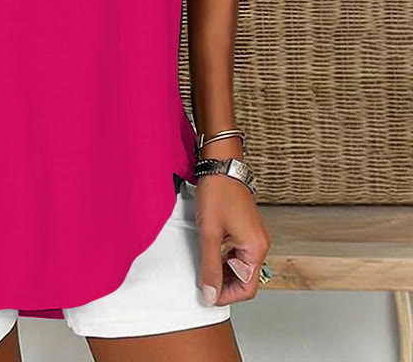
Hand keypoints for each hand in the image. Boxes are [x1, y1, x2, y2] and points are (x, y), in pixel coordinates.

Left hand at [194, 172, 270, 306]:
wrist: (221, 165)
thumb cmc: (217, 193)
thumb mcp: (209, 233)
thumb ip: (210, 266)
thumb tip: (209, 294)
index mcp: (256, 248)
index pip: (247, 288)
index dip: (225, 296)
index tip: (206, 294)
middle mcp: (260, 244)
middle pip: (245, 279)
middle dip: (223, 284)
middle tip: (201, 282)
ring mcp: (254, 236)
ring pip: (240, 266)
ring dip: (222, 271)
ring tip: (202, 267)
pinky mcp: (247, 229)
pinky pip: (238, 253)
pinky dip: (224, 259)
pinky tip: (208, 254)